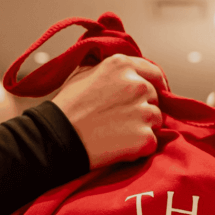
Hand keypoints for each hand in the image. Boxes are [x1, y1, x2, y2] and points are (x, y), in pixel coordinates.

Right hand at [51, 54, 166, 169]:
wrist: (58, 137)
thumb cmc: (67, 107)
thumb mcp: (83, 73)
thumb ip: (107, 69)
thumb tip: (121, 70)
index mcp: (122, 66)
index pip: (154, 73)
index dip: (155, 85)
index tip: (154, 94)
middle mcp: (137, 85)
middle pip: (154, 99)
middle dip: (143, 108)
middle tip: (121, 120)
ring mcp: (143, 112)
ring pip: (156, 120)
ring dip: (143, 128)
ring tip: (118, 134)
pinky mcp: (145, 138)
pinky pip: (151, 142)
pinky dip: (139, 148)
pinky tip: (119, 147)